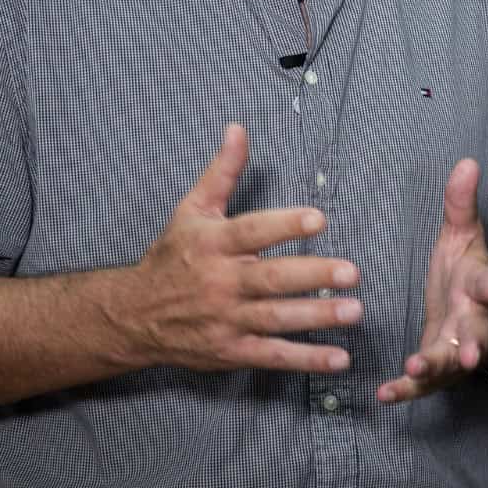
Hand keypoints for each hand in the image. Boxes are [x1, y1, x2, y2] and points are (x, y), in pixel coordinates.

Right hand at [128, 123, 362, 372]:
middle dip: (313, 275)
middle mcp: (221, 282)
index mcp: (214, 243)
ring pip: (277, 319)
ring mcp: (226, 320)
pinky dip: (306, 359)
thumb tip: (239, 128)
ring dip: (318, 317)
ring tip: (355, 310)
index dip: (286, 225)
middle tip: (352, 272)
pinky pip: (273, 356)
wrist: (133, 314)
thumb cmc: (172, 256)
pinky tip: (339, 358)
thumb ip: (222, 171)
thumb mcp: (192, 209)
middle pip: (271, 279)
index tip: (320, 218)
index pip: (253, 231)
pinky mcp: (231, 351)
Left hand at [377, 159, 487, 402]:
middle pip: (477, 333)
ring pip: (451, 363)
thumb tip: (466, 161)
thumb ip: (461, 204)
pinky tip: (384, 394)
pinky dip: (406, 391)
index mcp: (478, 286)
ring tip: (417, 369)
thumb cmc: (465, 273)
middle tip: (470, 352)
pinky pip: (423, 384)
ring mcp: (457, 349)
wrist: (476, 316)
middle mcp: (473, 322)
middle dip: (474, 342)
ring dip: (435, 367)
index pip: (486, 284)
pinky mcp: (438, 369)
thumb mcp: (464, 235)